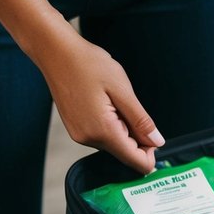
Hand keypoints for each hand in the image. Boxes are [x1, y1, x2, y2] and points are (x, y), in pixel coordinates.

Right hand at [29, 18, 162, 173]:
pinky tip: (104, 102)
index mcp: (102, 131)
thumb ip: (141, 120)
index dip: (150, 153)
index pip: (135, 161)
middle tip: (128, 105)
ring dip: (122, 127)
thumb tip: (157, 142)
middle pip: (124, 153)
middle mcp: (88, 139)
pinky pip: (101, 135)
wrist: (56, 52)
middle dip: (136, 135)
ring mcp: (79, 135)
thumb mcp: (122, 90)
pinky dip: (110, 123)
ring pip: (114, 143)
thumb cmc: (88, 64)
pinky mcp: (76, 129)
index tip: (153, 133)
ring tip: (112, 99)